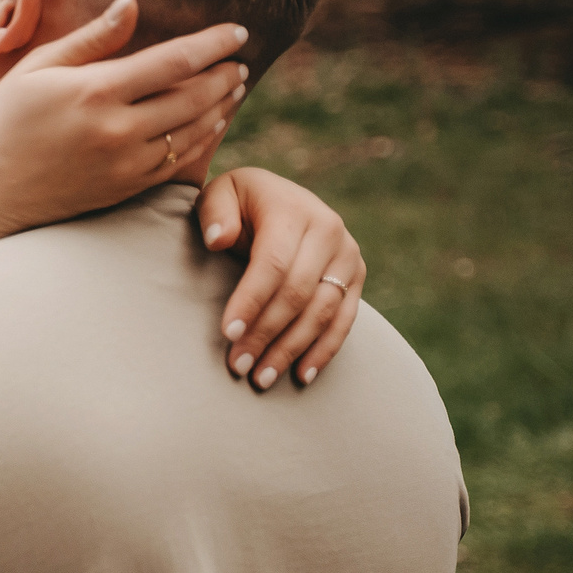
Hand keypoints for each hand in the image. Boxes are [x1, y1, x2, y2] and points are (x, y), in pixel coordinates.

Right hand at [0, 0, 249, 236]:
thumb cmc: (6, 120)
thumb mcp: (38, 68)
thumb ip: (91, 37)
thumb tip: (131, 3)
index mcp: (95, 91)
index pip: (174, 60)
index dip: (213, 44)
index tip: (237, 32)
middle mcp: (116, 129)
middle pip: (194, 95)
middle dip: (224, 75)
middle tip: (239, 61)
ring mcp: (124, 163)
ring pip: (193, 130)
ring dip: (221, 106)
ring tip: (234, 88)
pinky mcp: (125, 188)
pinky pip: (179, 162)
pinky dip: (204, 139)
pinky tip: (211, 123)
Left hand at [195, 167, 366, 389]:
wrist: (281, 198)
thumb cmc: (240, 203)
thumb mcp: (221, 194)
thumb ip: (216, 213)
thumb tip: (219, 239)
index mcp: (293, 210)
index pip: (272, 263)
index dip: (251, 300)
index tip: (228, 333)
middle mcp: (329, 231)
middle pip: (298, 293)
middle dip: (266, 333)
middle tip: (238, 365)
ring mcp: (347, 256)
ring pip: (322, 312)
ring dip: (292, 349)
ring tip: (261, 378)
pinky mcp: (356, 277)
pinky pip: (344, 320)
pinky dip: (324, 350)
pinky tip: (301, 376)